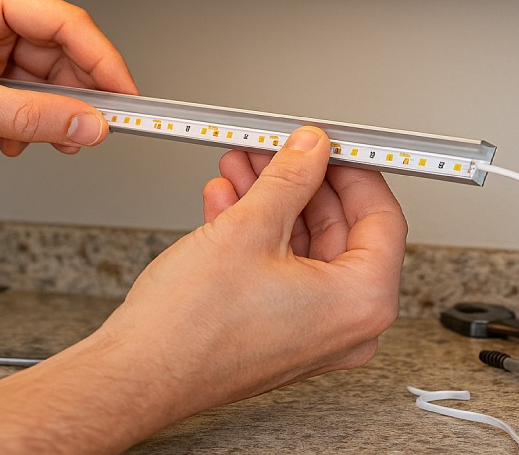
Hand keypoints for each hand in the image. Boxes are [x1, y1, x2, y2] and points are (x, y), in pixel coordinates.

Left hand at [0, 0, 136, 155]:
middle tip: (93, 127)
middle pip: (56, 51)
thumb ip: (30, 114)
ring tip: (51, 139)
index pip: (62, 21)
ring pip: (39, 77)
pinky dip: (23, 118)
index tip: (124, 94)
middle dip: (75, 94)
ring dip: (47, 112)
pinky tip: (14, 138)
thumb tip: (83, 123)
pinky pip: (17, 93)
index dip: (100, 59)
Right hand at [95, 126, 408, 417]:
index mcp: (362, 303)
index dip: (351, 171)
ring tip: (241, 168)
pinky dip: (259, 233)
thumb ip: (291, 177)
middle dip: (301, 182)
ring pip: (304, 246)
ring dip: (272, 201)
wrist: (137, 373)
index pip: (382, 217)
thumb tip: (312, 150)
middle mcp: (346, 325)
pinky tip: (229, 200)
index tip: (328, 146)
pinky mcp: (279, 332)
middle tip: (276, 149)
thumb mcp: (250, 227)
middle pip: (341, 230)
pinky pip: (282, 270)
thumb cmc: (191, 329)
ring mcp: (312, 332)